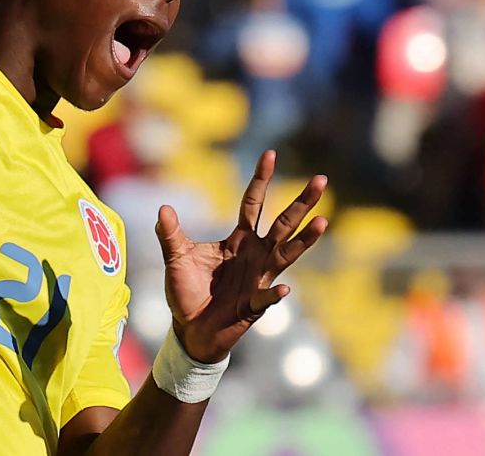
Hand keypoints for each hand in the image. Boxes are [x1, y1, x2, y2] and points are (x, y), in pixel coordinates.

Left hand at [155, 150, 327, 363]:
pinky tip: (282, 288)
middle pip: (283, 224)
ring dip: (304, 240)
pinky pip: (265, 298)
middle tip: (321, 180)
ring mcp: (258, 279)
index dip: (261, 179)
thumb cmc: (187, 292)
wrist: (190, 330)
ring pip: (287, 255)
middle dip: (301, 203)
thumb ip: (170, 234)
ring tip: (322, 222)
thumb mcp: (175, 257)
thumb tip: (163, 207)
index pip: (254, 204)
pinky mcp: (252, 305)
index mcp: (238, 240)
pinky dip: (273, 294)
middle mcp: (255, 255)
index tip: (270, 154)